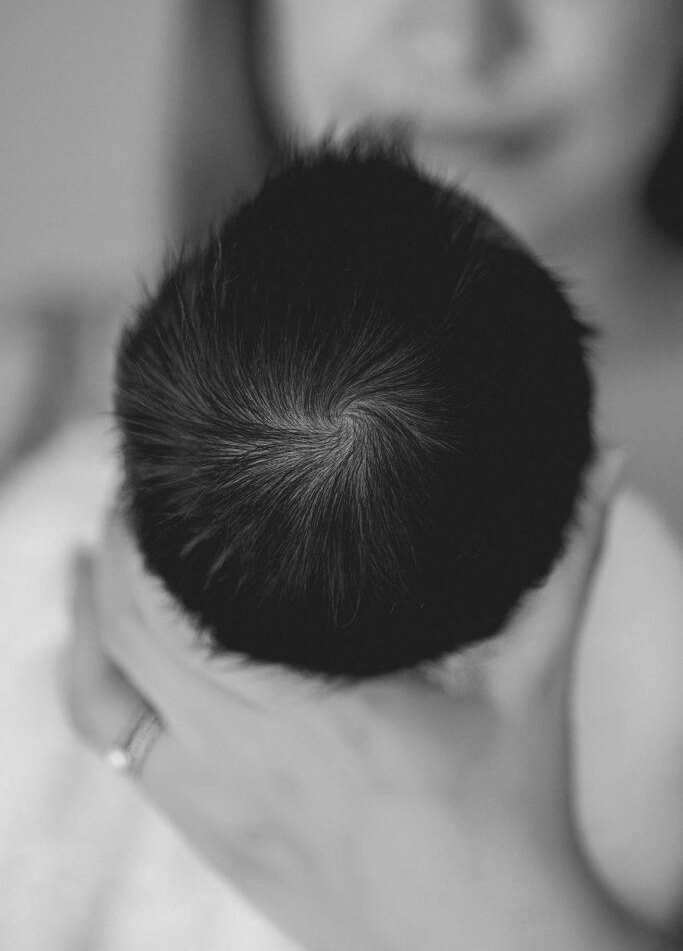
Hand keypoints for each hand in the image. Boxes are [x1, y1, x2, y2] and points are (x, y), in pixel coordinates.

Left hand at [62, 453, 655, 950]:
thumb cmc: (509, 814)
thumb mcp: (532, 685)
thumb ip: (566, 567)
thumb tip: (606, 467)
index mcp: (309, 713)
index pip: (171, 606)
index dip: (140, 532)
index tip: (151, 473)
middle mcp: (238, 757)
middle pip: (120, 636)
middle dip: (108, 554)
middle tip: (128, 492)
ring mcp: (210, 800)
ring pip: (95, 698)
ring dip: (82, 622)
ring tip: (87, 557)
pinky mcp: (204, 829)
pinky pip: (114, 750)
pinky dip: (92, 688)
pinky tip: (103, 652)